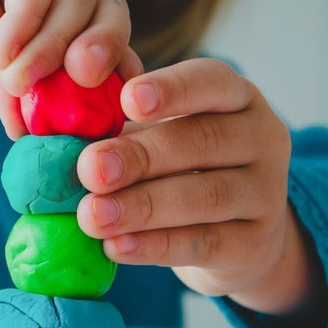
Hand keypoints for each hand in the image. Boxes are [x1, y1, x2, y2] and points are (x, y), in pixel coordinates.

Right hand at [0, 0, 140, 137]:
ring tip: (14, 79)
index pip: (102, 42)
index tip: (99, 123)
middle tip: (81, 94)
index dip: (111, 80)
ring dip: (51, 48)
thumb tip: (26, 132)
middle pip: (110, 14)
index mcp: (49, 9)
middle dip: (105, 58)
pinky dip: (26, 20)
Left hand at [75, 58, 315, 315]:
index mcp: (237, 97)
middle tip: (89, 169)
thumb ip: (124, 124)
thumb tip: (61, 131)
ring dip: (141, 206)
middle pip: (202, 141)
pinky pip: (203, 244)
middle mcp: (262, 138)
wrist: (241, 234)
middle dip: (140, 156)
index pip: (212, 81)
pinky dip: (154, 246)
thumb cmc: (184, 167)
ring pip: (204, 196)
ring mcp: (265, 194)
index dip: (171, 88)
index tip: (128, 99)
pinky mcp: (254, 245)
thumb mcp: (163, 134)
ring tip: (91, 215)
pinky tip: (115, 246)